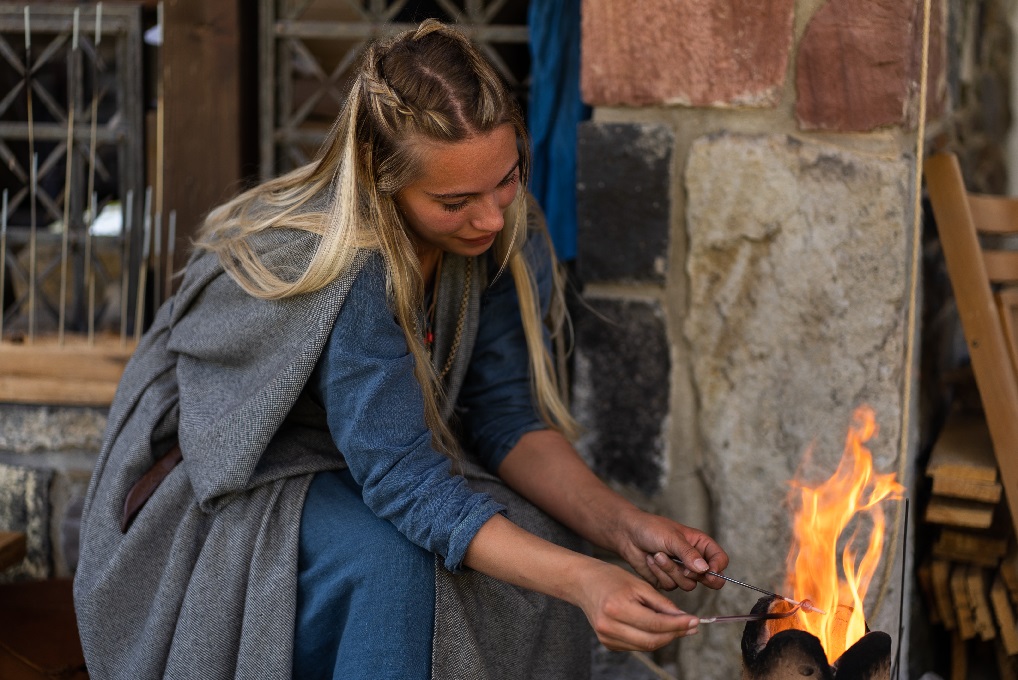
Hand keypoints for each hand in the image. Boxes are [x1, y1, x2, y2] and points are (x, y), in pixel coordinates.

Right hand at [575, 559, 700, 650]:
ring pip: (645, 646)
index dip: (678, 625)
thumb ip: (661, 603)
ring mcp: (606, 637)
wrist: (583, 583)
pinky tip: (659, 629)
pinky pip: (635, 646)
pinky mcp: (607, 643)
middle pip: (651, 641)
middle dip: (675, 634)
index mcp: (617, 607)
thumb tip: (684, 618)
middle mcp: (609, 626)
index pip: (655, 624)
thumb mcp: (638, 584)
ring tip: (679, 627)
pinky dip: (650, 639)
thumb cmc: (610, 578)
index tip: (695, 621)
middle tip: (691, 626)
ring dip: (665, 638)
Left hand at [611, 509, 728, 591]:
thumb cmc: (650, 529)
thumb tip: (704, 569)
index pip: (720, 560)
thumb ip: (688, 554)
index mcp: (701, 545)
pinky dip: (659, 574)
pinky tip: (650, 560)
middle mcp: (694, 561)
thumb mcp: (671, 537)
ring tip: (658, 555)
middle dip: (697, 576)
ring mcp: (681, 572)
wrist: (627, 535)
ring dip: (671, 570)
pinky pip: (670, 586)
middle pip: (711, 580)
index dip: (718, 568)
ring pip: (688, 584)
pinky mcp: (668, 580)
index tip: (708, 571)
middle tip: (686, 570)